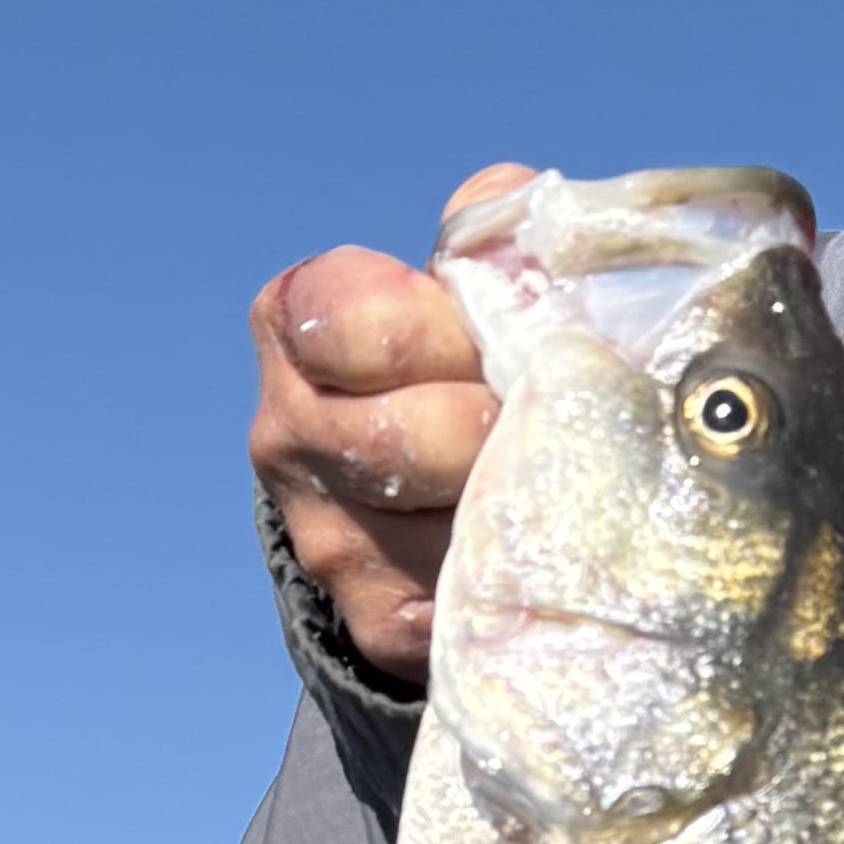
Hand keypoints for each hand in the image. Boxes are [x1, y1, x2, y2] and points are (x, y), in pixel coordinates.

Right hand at [243, 171, 519, 685]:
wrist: (424, 497)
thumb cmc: (462, 361)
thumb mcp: (466, 283)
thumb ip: (496, 238)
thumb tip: (524, 219)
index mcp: (296, 326)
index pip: (357, 321)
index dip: (446, 330)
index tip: (485, 339)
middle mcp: (284, 435)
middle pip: (418, 436)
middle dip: (505, 424)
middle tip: (545, 418)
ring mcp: (326, 541)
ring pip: (458, 523)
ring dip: (531, 498)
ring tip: (559, 476)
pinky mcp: (381, 623)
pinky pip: (479, 597)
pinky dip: (532, 567)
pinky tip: (545, 542)